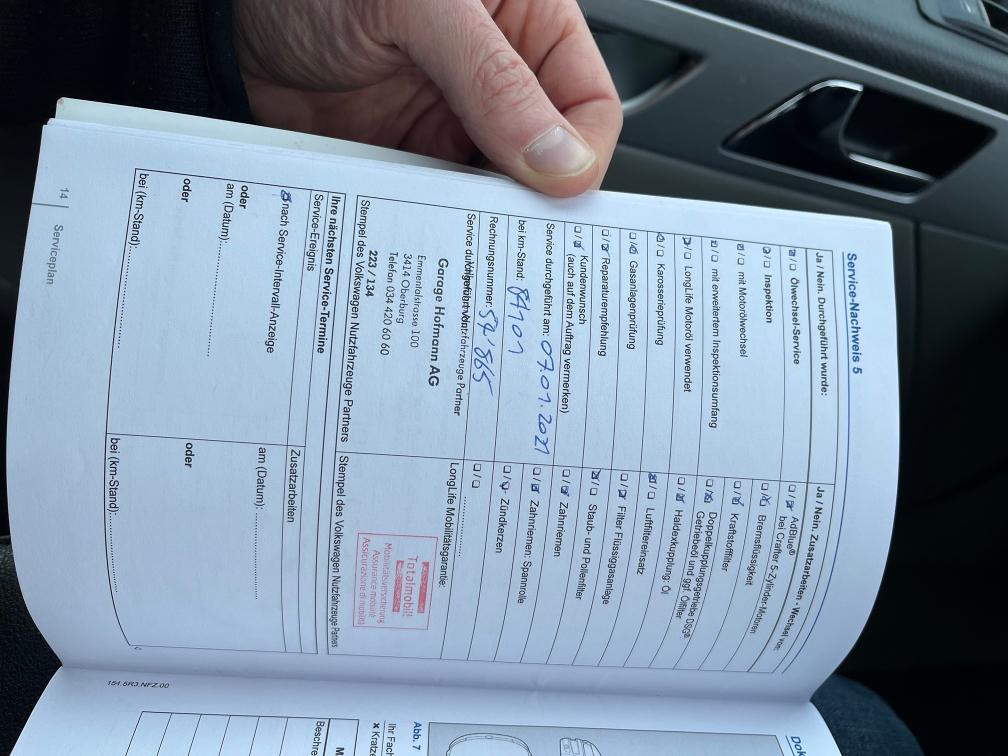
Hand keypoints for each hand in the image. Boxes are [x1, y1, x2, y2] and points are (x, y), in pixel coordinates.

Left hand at [233, 0, 621, 196]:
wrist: (229, 22)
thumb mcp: (420, 6)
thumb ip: (493, 79)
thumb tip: (558, 158)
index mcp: (524, 24)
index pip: (588, 102)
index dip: (582, 151)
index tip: (557, 189)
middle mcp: (495, 78)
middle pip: (548, 158)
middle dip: (536, 197)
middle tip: (516, 229)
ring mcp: (451, 122)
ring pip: (496, 191)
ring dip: (484, 218)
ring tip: (468, 235)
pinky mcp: (409, 158)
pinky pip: (440, 205)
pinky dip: (438, 226)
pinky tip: (427, 230)